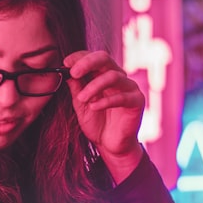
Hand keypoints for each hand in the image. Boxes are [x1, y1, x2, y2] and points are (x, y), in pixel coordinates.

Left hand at [64, 50, 144, 181]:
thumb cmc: (96, 124)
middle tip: (74, 72)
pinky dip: (106, 101)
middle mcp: (118, 77)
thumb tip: (65, 72)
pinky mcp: (137, 101)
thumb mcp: (80, 105)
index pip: (93, 58)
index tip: (66, 63)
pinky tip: (94, 107)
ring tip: (82, 98)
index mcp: (103, 75)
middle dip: (87, 63)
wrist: (110, 145)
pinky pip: (122, 97)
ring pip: (113, 76)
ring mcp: (129, 88)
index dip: (79, 57)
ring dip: (94, 86)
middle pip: (105, 59)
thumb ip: (76, 89)